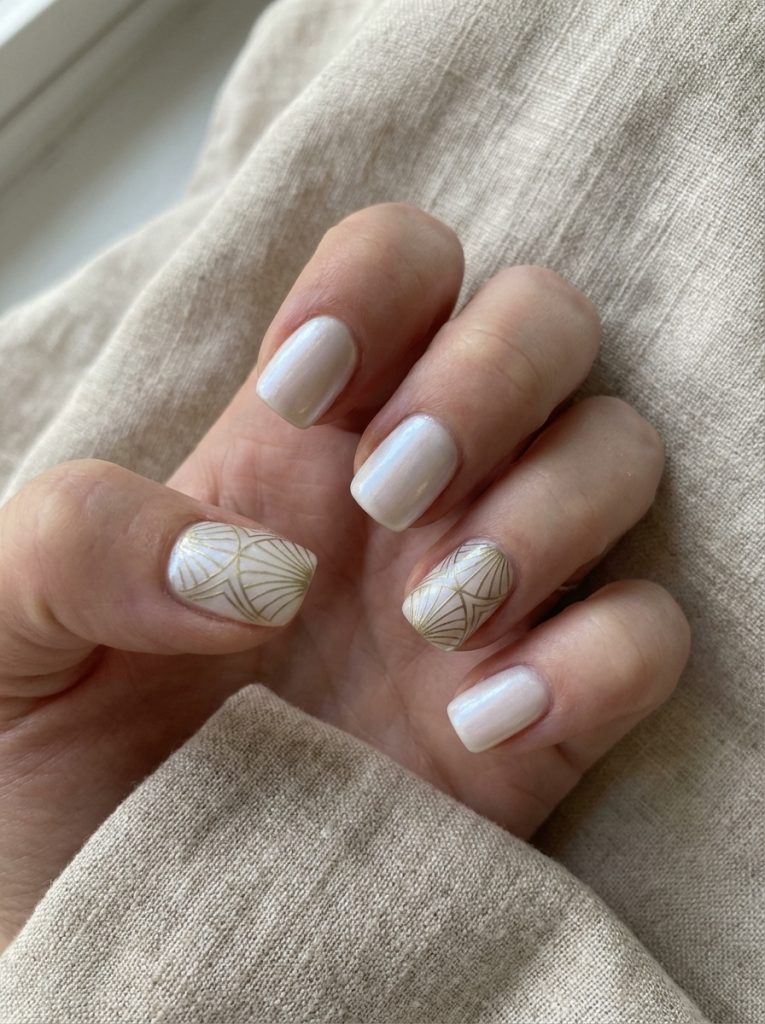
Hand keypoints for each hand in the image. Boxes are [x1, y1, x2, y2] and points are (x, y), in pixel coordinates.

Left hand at [0, 204, 688, 945]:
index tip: (299, 395)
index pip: (402, 263)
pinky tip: (485, 723)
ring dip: (544, 513)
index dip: (374, 285)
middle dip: (486, 381)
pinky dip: (594, 658)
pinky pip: (644, 633)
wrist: (118, 919)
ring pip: (617, 455)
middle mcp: (412, 493)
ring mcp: (489, 596)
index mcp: (294, 438)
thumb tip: (249, 565)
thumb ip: (71, 538)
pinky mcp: (546, 713)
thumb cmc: (54, 766)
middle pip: (544, 325)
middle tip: (389, 494)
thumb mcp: (4, 628)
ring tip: (430, 617)